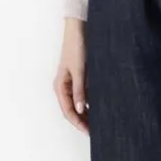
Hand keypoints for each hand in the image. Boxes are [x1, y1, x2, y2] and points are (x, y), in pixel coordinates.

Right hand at [54, 17, 88, 134]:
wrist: (80, 28)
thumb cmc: (76, 46)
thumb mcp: (79, 70)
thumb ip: (80, 90)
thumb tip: (79, 109)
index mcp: (60, 86)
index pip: (68, 111)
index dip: (78, 123)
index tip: (89, 132)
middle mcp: (65, 86)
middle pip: (72, 110)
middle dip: (83, 121)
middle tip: (96, 131)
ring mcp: (72, 82)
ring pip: (78, 104)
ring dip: (87, 113)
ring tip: (99, 122)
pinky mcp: (81, 77)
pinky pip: (84, 95)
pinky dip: (90, 103)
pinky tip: (100, 107)